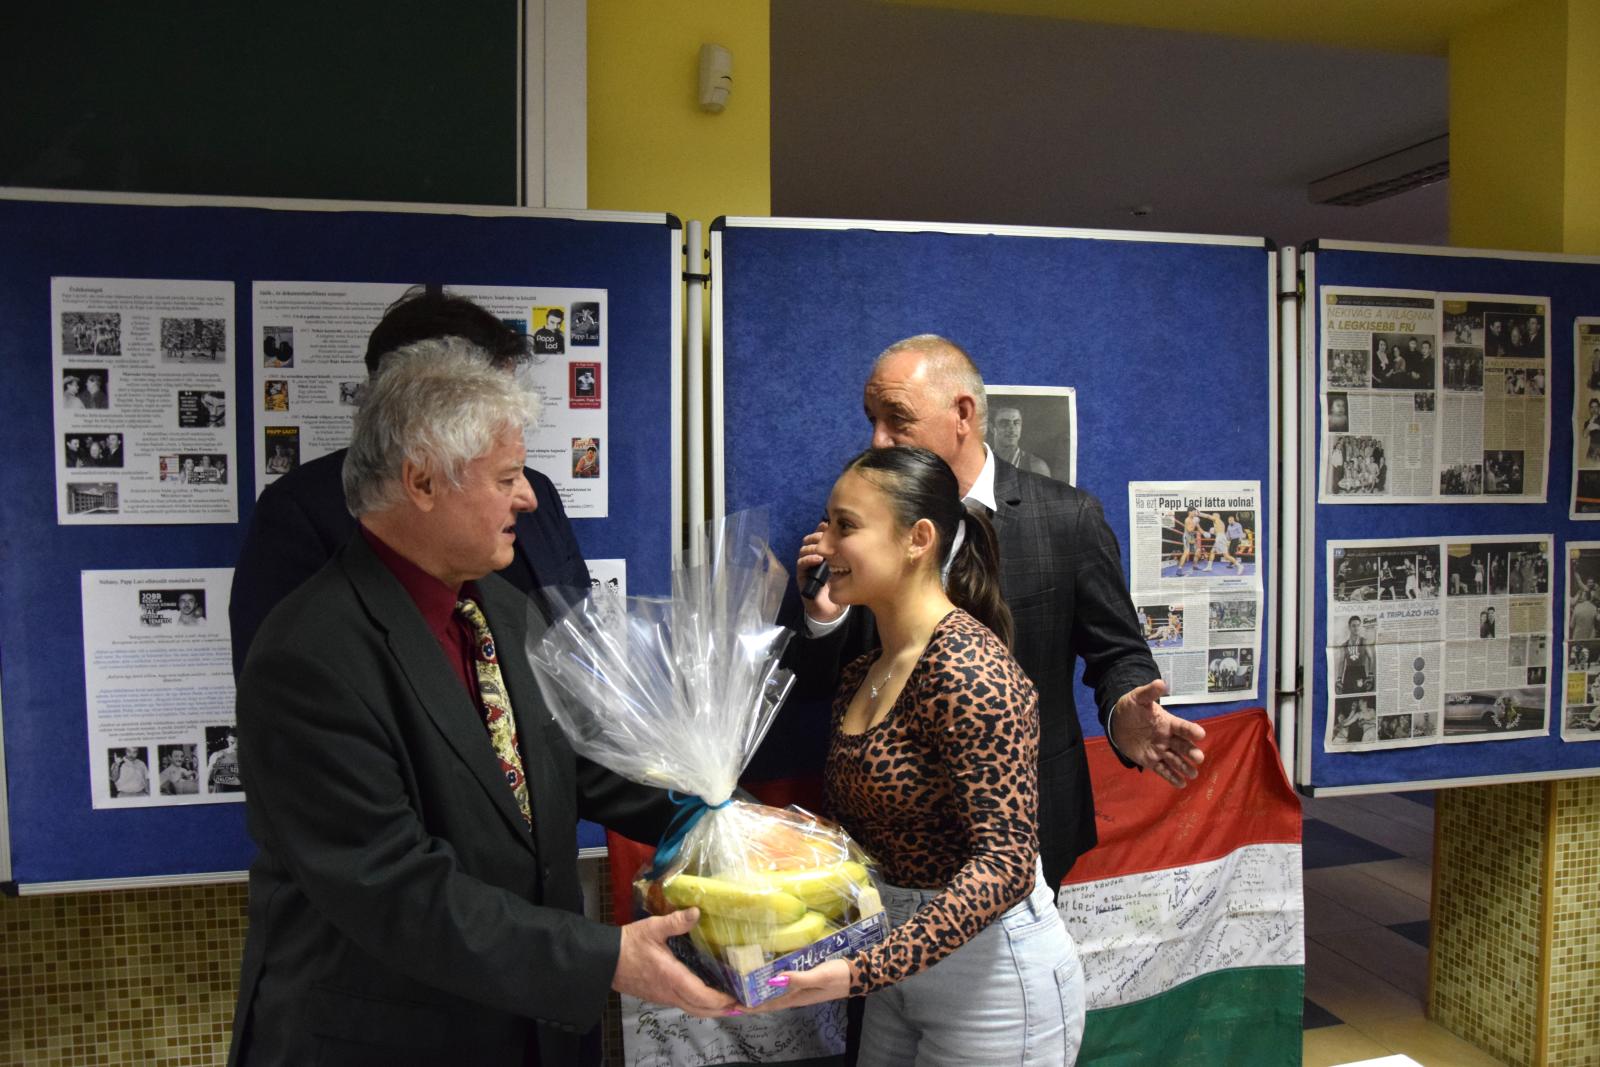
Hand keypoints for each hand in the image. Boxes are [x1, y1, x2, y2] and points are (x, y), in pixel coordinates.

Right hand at [612, 908, 735, 1017]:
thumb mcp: (652, 928)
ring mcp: (664, 997)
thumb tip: (696, 911)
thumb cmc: (629, 944)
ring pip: (692, 1009)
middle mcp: (669, 992)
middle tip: (740, 1003)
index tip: (736, 996)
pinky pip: (684, 1005)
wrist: (605, 960)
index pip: (701, 996)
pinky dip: (699, 1004)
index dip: (720, 999)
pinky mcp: (659, 996)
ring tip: (729, 1001)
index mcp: (671, 977)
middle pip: (700, 1009)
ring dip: (711, 1009)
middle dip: (722, 1009)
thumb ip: (675, 921)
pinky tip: (706, 995)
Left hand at [740, 958, 850, 1013]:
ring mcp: (800, 991)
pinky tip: (764, 984)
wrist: (859, 975)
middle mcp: (795, 997)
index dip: (750, 1007)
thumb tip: (775, 980)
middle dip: (749, 1005)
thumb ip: (799, 978)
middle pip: (768, 1004)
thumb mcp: (820, 975)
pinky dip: (769, 989)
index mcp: (797, 997)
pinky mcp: (804, 984)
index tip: (731, 1006)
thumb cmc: (839, 975)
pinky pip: (781, 990)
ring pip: (773, 997)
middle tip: (729, 1002)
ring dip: (757, 998)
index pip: (768, 1005)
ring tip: (741, 995)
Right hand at [796, 521, 842, 623]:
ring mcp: (806, 565)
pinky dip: (808, 559)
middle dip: (817, 536)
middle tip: (826, 537)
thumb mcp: (847, 568)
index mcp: (824, 552)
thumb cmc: (840, 587)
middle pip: (810, 539)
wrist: (830, 609)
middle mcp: (813, 556)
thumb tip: (856, 539)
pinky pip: (801, 563)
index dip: (823, 529)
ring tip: (822, 548)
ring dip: (813, 546)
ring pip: (804, 549)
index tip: (829, 525)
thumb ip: (848, 556)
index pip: (820, 535)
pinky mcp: (802, 575)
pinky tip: (817, 559)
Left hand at [1110, 679, 1204, 787]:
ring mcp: (1160, 750)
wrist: (1117, 722)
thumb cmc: (1131, 708)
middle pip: (1182, 746)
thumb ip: (1149, 692)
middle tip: (1199, 758)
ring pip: (1175, 760)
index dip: (1191, 730)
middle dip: (1191, 752)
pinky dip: (1172, 777)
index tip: (1201, 734)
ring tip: (1193, 774)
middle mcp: (1167, 738)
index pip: (1182, 727)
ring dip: (1184, 767)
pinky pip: (1163, 770)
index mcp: (1167, 723)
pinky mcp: (1151, 761)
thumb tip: (1161, 682)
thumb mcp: (1138, 698)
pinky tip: (1181, 784)